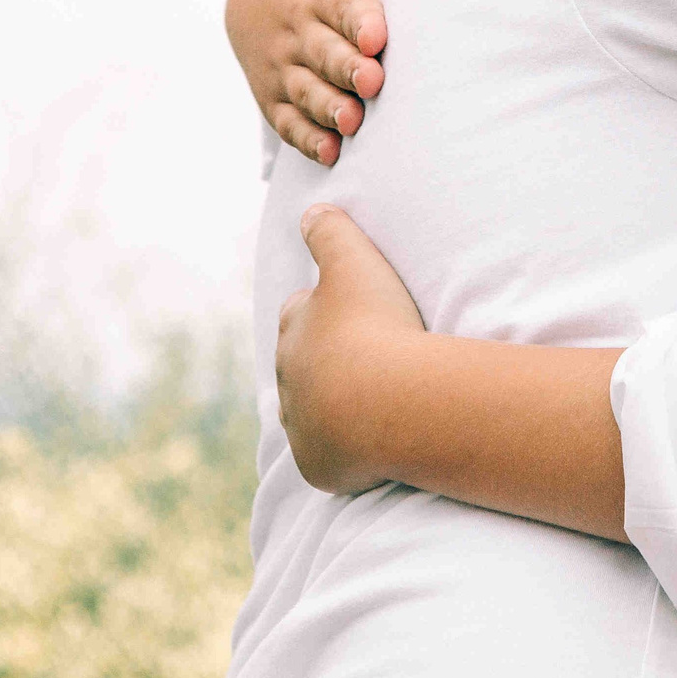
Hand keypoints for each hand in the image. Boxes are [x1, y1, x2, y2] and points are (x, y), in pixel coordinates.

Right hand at [225, 0, 425, 163]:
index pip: (343, 4)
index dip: (359, 20)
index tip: (377, 35)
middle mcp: (299, 30)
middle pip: (324, 52)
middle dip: (345, 67)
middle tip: (372, 81)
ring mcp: (283, 67)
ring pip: (306, 90)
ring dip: (328, 107)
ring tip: (353, 122)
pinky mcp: (274, 98)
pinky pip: (288, 122)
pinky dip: (307, 138)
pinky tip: (330, 152)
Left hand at [275, 204, 428, 494]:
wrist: (388, 402)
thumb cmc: (374, 326)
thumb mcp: (353, 261)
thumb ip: (329, 231)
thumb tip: (309, 210)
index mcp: (293, 329)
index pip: (300, 312)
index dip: (322, 308)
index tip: (345, 310)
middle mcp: (288, 380)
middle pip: (302, 365)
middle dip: (324, 360)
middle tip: (362, 357)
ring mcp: (302, 427)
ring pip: (312, 412)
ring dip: (334, 406)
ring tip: (368, 402)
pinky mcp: (319, 466)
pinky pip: (330, 457)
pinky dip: (346, 449)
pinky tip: (371, 443)